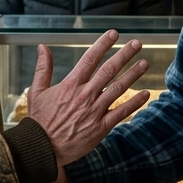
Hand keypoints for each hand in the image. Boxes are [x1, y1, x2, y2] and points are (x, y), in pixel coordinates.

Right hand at [28, 30, 149, 165]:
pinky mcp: (101, 127)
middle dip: (124, 54)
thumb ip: (43, 68)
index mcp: (70, 84)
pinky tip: (146, 94)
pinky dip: (135, 103)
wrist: (42, 148)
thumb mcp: (37, 91)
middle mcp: (85, 95)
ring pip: (118, 88)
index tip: (114, 33)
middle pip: (109, 70)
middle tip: (137, 43)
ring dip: (133, 74)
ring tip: (145, 63)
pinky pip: (122, 112)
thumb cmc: (39, 120)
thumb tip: (43, 46)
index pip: (90, 58)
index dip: (103, 44)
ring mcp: (95, 111)